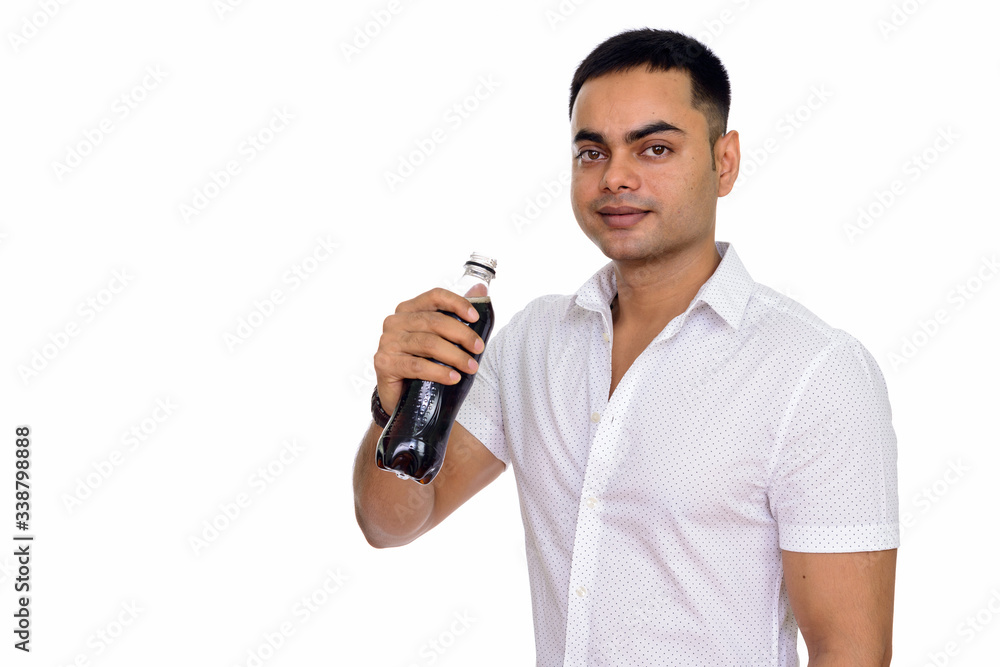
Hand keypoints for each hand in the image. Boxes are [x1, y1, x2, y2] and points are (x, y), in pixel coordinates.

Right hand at [374, 288, 484, 408]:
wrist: (398, 393)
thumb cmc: (421, 360)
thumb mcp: (439, 337)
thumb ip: (456, 313)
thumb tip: (480, 288)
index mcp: (408, 309)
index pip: (435, 296)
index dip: (457, 303)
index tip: (475, 318)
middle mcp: (395, 322)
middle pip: (434, 321)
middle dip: (462, 335)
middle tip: (478, 348)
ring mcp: (388, 342)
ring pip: (428, 344)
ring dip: (455, 356)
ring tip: (471, 367)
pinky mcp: (385, 363)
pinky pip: (418, 366)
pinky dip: (439, 372)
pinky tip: (453, 377)